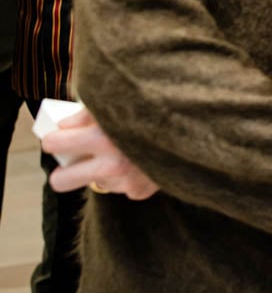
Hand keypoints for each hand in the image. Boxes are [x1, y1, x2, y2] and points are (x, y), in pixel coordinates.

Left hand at [42, 109, 159, 199]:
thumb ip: (89, 112)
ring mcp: (126, 181)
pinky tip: (139, 162)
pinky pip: (122, 187)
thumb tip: (64, 124)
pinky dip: (126, 178)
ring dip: (101, 171)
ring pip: (95, 182)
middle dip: (62, 172)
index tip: (57, 138)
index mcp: (101, 136)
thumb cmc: (154, 108)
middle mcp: (111, 163)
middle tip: (73, 160)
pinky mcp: (141, 191)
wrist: (197, 126)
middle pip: (60, 181)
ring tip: (120, 154)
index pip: (53, 144)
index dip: (53, 139)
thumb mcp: (119, 101)